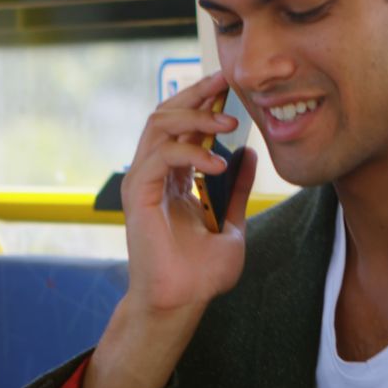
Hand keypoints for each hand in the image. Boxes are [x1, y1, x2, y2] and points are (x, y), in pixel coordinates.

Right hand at [82, 73, 256, 387]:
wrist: (183, 302)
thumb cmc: (202, 272)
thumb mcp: (232, 222)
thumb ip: (239, 189)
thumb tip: (250, 154)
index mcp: (173, 176)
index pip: (181, 123)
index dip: (202, 99)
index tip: (228, 84)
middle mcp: (154, 173)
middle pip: (165, 113)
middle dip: (196, 94)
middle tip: (225, 84)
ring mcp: (143, 181)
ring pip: (159, 125)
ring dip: (196, 118)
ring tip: (228, 126)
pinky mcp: (137, 194)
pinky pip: (159, 156)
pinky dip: (189, 153)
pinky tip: (217, 166)